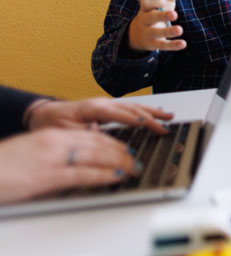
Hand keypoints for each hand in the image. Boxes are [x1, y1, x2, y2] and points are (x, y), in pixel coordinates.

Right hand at [0, 128, 140, 203]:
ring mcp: (51, 158)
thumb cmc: (1, 166)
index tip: (126, 148)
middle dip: (121, 151)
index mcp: (51, 136)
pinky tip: (116, 177)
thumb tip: (74, 161)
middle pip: (99, 143)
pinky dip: (104, 174)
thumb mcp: (31, 152)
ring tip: (134, 168)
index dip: (113, 142)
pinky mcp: (46, 177)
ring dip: (120, 162)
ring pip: (96, 155)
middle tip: (136, 159)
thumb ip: (54, 153)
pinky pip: (83, 174)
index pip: (91, 135)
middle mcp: (55, 142)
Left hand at [27, 98, 173, 134]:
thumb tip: (100, 133)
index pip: (120, 113)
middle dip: (151, 116)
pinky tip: (152, 114)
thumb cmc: (52, 123)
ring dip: (152, 111)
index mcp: (93, 108)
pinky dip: (143, 111)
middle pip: (132, 108)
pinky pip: (129, 109)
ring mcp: (106, 104)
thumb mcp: (64, 132)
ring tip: (169, 116)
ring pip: (134, 106)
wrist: (44, 114)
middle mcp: (103, 103)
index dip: (137, 119)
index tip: (151, 124)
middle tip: (167, 125)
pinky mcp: (107, 109)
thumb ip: (84, 134)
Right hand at [127, 0, 197, 51]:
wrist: (139, 33)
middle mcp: (145, 19)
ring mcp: (148, 32)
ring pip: (156, 33)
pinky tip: (183, 44)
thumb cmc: (157, 10)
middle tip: (174, 15)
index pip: (146, 2)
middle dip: (162, 16)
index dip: (154, 1)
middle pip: (151, 17)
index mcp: (147, 6)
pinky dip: (172, 45)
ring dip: (168, 31)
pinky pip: (162, 45)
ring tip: (179, 30)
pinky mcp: (154, 44)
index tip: (163, 0)